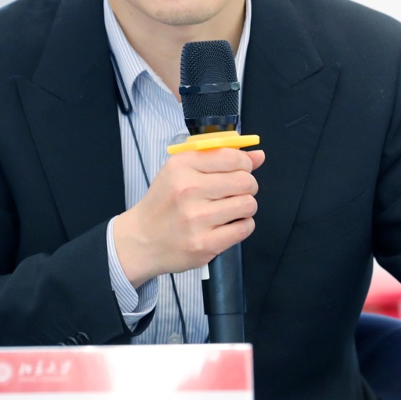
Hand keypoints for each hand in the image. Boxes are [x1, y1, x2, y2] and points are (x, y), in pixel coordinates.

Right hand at [113, 148, 264, 286]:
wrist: (141, 240)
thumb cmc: (165, 203)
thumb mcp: (181, 172)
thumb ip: (220, 159)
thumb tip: (259, 155)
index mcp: (182, 166)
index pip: (232, 158)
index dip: (245, 164)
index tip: (241, 170)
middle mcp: (188, 190)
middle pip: (245, 182)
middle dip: (248, 186)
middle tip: (237, 192)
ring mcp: (197, 219)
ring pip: (248, 205)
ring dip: (245, 207)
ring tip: (230, 209)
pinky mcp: (205, 244)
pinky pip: (244, 228)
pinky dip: (243, 225)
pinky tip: (228, 225)